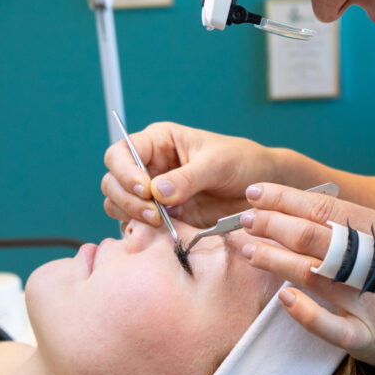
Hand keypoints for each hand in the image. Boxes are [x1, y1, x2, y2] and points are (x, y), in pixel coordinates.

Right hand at [100, 122, 275, 229]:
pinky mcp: (162, 217)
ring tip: (161, 223)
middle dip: (127, 199)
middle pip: (113, 182)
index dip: (125, 172)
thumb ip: (188, 177)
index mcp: (158, 142)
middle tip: (155, 214)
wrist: (261, 187)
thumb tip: (157, 192)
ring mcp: (152, 194)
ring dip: (132, 216)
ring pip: (118, 205)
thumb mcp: (218, 163)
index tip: (145, 190)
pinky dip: (143, 231)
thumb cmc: (242, 161)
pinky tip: (163, 232)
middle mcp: (149, 167)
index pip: (120, 153)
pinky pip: (138, 226)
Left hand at [238, 182, 374, 374]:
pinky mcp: (370, 339)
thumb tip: (294, 204)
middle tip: (245, 220)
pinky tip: (283, 297)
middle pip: (318, 238)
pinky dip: (306, 311)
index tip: (255, 193)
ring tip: (248, 249)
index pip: (328, 208)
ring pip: (318, 277)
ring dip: (276, 260)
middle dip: (274, 225)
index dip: (286, 199)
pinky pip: (332, 326)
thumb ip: (351, 221)